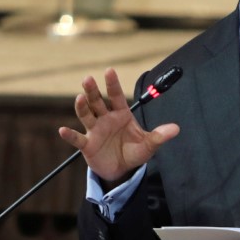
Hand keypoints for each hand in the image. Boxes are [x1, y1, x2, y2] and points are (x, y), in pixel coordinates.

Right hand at [58, 68, 179, 187]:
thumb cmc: (134, 152)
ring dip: (82, 107)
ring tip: (79, 98)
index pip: (116, 96)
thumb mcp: (149, 145)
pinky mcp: (87, 145)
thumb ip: (159, 136)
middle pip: (97, 102)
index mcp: (121, 114)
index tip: (109, 70)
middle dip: (93, 90)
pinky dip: (70, 135)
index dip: (112, 83)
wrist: (122, 170)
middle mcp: (106, 119)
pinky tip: (63, 130)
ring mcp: (95, 130)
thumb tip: (176, 129)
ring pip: (86, 115)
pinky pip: (77, 139)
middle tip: (88, 79)